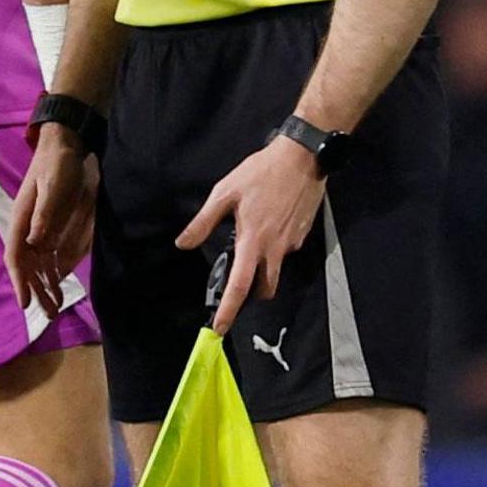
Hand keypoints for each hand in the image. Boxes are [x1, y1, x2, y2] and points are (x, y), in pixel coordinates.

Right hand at [8, 124, 98, 315]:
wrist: (64, 146)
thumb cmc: (57, 164)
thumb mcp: (53, 186)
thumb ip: (45, 213)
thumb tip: (35, 242)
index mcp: (21, 219)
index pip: (16, 255)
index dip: (20, 280)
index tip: (25, 303)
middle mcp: (26, 228)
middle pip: (27, 266)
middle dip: (35, 291)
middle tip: (48, 314)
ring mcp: (38, 229)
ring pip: (38, 265)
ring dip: (45, 286)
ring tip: (56, 308)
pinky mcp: (51, 227)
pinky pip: (50, 256)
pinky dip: (54, 273)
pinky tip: (60, 286)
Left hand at [175, 134, 327, 333]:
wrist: (303, 157)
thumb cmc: (261, 172)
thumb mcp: (226, 191)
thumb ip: (204, 221)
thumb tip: (183, 244)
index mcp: (253, 240)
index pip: (240, 285)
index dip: (229, 310)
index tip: (220, 328)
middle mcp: (275, 249)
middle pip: (265, 288)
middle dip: (251, 294)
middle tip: (238, 284)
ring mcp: (292, 243)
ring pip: (276, 268)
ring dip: (263, 269)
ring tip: (253, 243)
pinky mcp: (304, 234)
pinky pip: (286, 250)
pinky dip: (275, 246)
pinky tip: (271, 223)